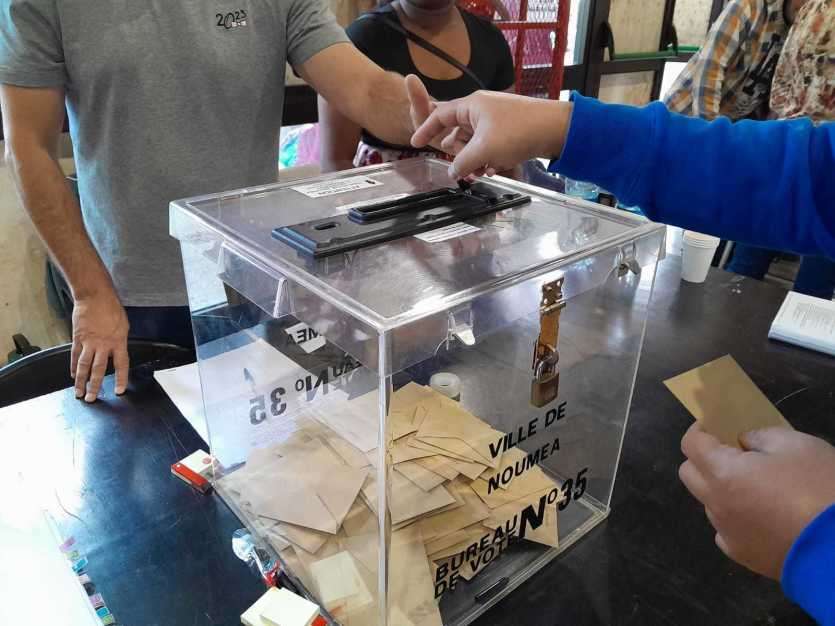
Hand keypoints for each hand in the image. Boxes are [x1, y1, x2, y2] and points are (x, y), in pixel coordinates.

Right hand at [71, 290, 129, 401]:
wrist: (95, 297)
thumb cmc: (112, 309)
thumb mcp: (123, 326)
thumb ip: (120, 341)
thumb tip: (117, 353)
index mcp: (118, 342)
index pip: (121, 365)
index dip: (121, 379)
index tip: (119, 391)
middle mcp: (103, 345)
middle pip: (98, 370)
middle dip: (95, 386)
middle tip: (92, 398)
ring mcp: (88, 342)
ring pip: (84, 366)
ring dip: (81, 381)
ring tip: (79, 393)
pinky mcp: (77, 338)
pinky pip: (74, 356)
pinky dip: (73, 367)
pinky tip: (73, 376)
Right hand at [409, 83, 572, 178]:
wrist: (556, 129)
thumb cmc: (518, 132)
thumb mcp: (483, 150)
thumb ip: (462, 163)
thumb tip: (452, 172)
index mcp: (471, 105)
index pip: (440, 115)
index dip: (426, 129)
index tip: (414, 143)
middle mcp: (481, 108)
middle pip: (457, 133)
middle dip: (459, 154)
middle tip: (466, 168)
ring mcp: (495, 119)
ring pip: (474, 142)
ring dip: (475, 159)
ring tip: (485, 171)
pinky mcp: (508, 129)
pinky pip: (489, 145)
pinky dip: (489, 157)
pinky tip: (497, 168)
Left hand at [679, 424, 834, 579]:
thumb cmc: (819, 488)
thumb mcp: (796, 445)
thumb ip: (760, 437)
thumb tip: (743, 442)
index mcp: (722, 473)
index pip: (691, 445)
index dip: (699, 431)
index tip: (715, 426)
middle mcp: (715, 504)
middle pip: (690, 474)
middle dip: (703, 459)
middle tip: (734, 454)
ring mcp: (726, 533)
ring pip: (709, 503)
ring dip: (721, 490)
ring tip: (756, 487)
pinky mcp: (742, 555)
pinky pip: (727, 530)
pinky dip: (736, 518)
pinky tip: (763, 516)